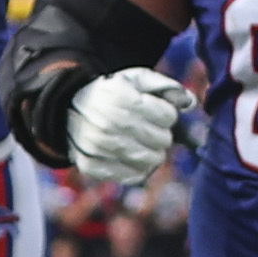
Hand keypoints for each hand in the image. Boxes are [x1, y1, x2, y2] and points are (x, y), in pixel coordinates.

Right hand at [61, 65, 192, 183]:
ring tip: (140, 141)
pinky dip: (138, 168)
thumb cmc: (111, 94)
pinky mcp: (92, 167)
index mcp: (120, 98)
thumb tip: (191, 102)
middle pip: (162, 140)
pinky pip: (133, 176)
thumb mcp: (135, 80)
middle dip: (160, 133)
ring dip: (152, 151)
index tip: (153, 111)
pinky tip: (130, 155)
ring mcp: (98, 148)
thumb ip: (166, 87)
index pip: (168, 116)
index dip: (166, 113)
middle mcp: (107, 124)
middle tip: (146, 128)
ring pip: (152, 160)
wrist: (67, 110)